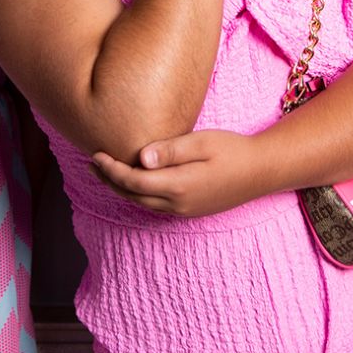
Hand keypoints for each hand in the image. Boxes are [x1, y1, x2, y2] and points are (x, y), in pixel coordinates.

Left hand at [90, 129, 273, 216]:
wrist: (261, 171)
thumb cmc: (232, 150)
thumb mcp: (201, 142)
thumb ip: (170, 150)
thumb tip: (141, 158)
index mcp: (179, 185)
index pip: (133, 181)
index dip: (111, 170)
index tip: (96, 155)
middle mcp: (179, 204)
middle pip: (133, 196)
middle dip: (110, 181)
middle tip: (92, 164)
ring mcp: (185, 210)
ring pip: (143, 204)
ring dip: (122, 189)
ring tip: (106, 173)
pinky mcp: (190, 210)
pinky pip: (156, 206)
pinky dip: (138, 195)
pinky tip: (134, 182)